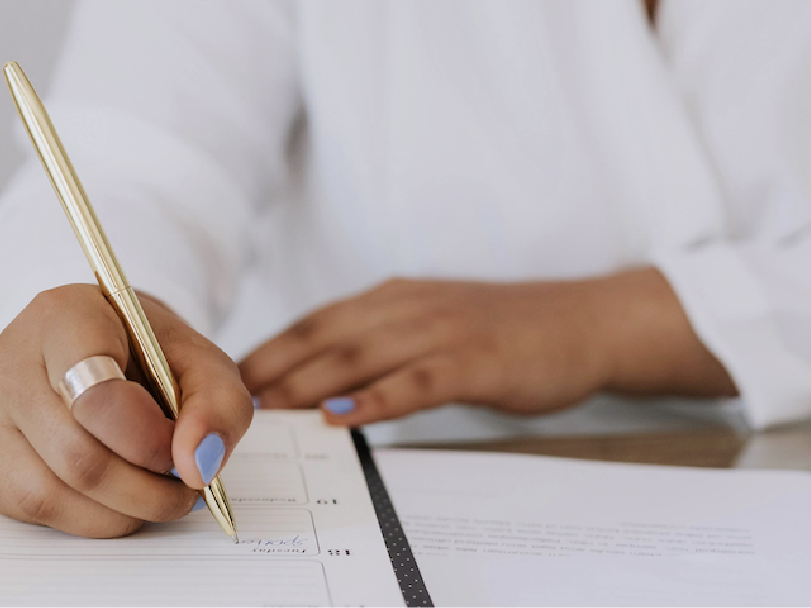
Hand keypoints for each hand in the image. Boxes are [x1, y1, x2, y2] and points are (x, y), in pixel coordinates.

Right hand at [0, 284, 252, 537]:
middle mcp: (6, 360)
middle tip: (179, 490)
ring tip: (149, 497)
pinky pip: (27, 511)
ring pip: (47, 496)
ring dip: (115, 515)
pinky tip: (108, 495)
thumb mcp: (200, 362)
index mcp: (62, 316)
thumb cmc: (143, 353)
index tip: (182, 455)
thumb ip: (218, 406)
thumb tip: (200, 466)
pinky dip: (82, 518)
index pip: (97, 397)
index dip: (149, 443)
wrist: (90, 344)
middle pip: (76, 459)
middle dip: (143, 492)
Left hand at [240, 268, 735, 424]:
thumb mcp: (432, 327)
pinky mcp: (475, 362)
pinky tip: (341, 417)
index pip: (313, 322)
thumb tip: (322, 383)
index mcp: (393, 298)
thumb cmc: (507, 334)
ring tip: (264, 412)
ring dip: (305, 384)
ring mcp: (442, 332)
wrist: (587, 322)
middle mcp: (409, 306)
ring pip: (358, 357)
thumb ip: (381, 345)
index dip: (266, 350)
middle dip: (270, 371)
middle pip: (323, 338)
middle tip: (226, 404)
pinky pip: (416, 381)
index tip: (223, 380)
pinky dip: (375, 400)